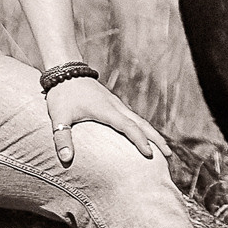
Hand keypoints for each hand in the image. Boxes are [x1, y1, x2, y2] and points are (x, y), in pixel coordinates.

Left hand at [43, 76, 163, 167]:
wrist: (64, 69)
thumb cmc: (61, 94)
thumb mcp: (58, 117)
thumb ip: (61, 138)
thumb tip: (65, 159)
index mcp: (106, 110)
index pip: (129, 127)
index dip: (140, 141)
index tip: (150, 155)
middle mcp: (116, 106)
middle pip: (142, 123)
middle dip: (156, 138)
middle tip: (169, 155)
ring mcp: (115, 104)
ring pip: (139, 119)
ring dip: (152, 133)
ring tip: (163, 148)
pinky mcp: (112, 103)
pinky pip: (132, 117)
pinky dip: (142, 127)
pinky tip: (143, 134)